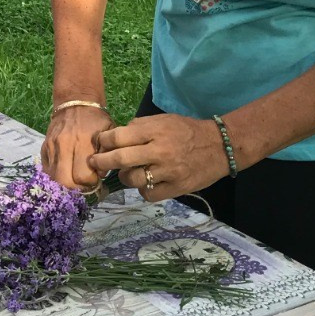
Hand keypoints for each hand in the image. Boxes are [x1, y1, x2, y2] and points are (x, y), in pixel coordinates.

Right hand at [40, 104, 110, 192]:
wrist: (75, 102)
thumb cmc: (96, 120)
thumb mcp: (108, 134)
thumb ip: (107, 155)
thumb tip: (100, 175)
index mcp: (82, 143)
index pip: (82, 176)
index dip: (90, 183)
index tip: (96, 179)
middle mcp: (63, 146)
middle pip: (64, 181)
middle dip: (76, 188)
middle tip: (84, 183)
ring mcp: (51, 147)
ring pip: (53, 178)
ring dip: (65, 184)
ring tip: (75, 179)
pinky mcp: (44, 147)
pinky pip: (46, 170)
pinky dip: (55, 176)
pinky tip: (65, 172)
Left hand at [88, 112, 232, 201]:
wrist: (220, 146)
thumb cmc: (187, 130)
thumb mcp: (163, 120)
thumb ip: (139, 127)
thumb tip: (114, 137)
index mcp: (155, 131)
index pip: (119, 137)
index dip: (104, 141)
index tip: (99, 144)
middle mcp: (160, 151)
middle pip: (120, 159)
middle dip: (102, 162)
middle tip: (94, 163)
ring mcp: (168, 171)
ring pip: (133, 179)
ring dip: (125, 177)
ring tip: (128, 173)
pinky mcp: (177, 188)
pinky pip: (149, 195)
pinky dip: (144, 190)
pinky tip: (147, 183)